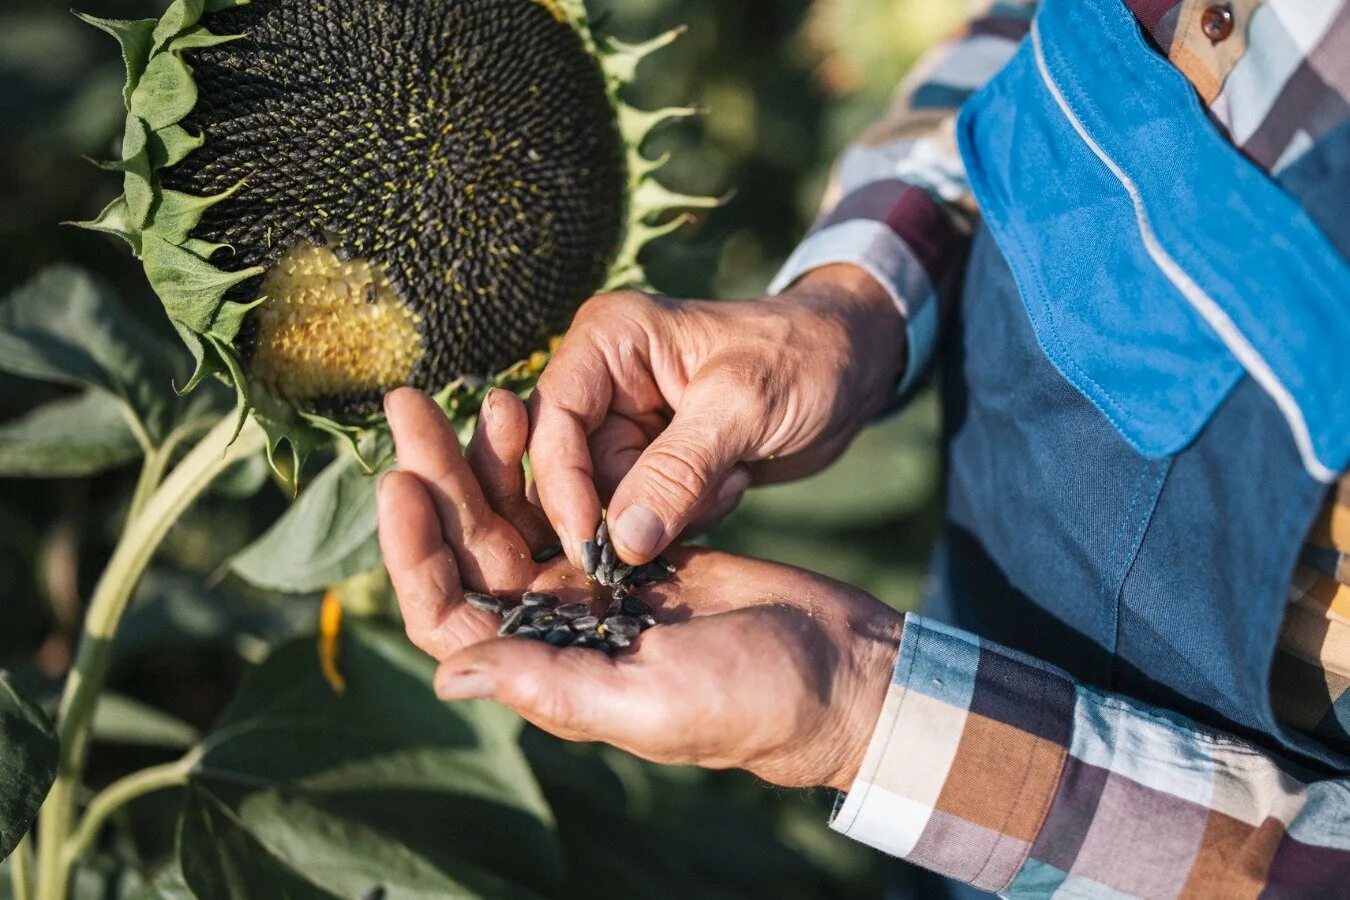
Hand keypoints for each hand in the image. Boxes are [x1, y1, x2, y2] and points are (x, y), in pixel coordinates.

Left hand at [378, 387, 903, 790]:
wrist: (835, 667)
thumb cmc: (752, 699)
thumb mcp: (651, 698)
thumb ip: (552, 685)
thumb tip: (446, 676)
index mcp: (545, 668)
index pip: (447, 611)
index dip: (413, 551)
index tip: (400, 481)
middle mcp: (554, 627)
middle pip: (470, 548)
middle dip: (437, 476)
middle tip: (409, 405)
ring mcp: (590, 586)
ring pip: (515, 515)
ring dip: (487, 459)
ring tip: (481, 392)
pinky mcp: (629, 549)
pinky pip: (567, 497)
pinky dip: (546, 459)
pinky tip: (536, 409)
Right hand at [529, 264, 903, 565]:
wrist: (854, 367)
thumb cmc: (804, 358)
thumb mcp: (744, 406)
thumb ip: (679, 471)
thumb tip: (621, 541)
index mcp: (607, 341)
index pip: (552, 423)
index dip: (562, 487)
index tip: (592, 546)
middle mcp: (603, 382)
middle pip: (574, 472)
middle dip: (633, 506)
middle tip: (701, 500)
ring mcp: (628, 425)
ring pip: (612, 504)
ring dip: (673, 512)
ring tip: (730, 476)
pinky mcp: (655, 464)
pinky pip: (646, 516)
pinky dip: (690, 515)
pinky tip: (734, 481)